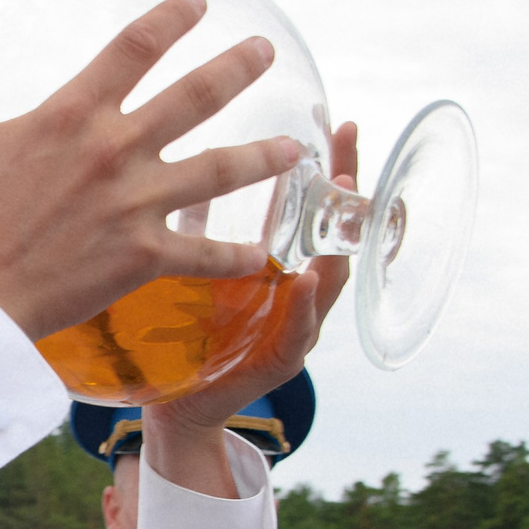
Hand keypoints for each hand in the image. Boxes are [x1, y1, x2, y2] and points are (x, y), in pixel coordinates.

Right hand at [0, 0, 304, 341]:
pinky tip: (261, 253)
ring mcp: (136, 202)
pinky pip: (204, 254)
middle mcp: (116, 148)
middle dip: (238, 68)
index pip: (136, 46)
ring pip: (219, 171)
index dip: (172, 18)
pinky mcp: (144, 255)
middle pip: (196, 96)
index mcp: (73, 112)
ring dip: (262, 156)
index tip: (198, 3)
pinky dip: (236, 256)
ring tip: (293, 148)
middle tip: (265, 51)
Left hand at [140, 122, 357, 496]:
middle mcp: (296, 293)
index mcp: (278, 266)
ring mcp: (295, 328)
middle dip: (348, 190)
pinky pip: (298, 330)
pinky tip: (308, 276)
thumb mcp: (191, 268)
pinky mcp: (279, 362)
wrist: (178, 407)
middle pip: (336, 235)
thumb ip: (196, 228)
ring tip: (344, 196)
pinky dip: (305, 303)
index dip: (327, 166)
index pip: (312, 209)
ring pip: (329, 279)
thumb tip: (184, 171)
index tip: (335, 121)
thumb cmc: (189, 335)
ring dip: (337, 236)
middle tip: (349, 143)